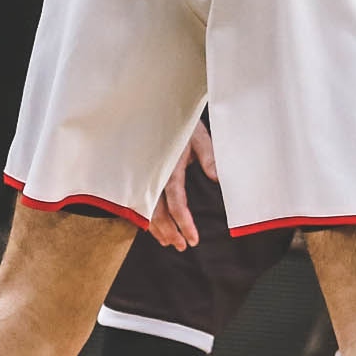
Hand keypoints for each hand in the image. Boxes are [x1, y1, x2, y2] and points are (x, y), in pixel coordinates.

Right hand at [149, 120, 220, 249]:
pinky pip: (139, 200)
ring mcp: (144, 175)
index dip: (184, 224)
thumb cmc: (182, 123)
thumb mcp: (200, 136)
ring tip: (168, 242)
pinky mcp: (140, 175)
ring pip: (145, 209)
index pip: (176, 204)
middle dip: (169, 233)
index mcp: (170, 167)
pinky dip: (146, 216)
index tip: (193, 239)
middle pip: (157, 213)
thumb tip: (216, 179)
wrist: (159, 108)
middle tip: (182, 247)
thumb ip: (209, 157)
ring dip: (156, 228)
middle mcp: (154, 174)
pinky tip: (153, 225)